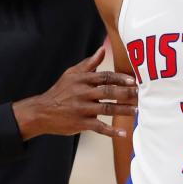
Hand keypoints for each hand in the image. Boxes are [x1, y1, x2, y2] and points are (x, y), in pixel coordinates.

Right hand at [12, 46, 137, 139]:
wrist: (42, 111)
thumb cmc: (60, 91)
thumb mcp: (71, 74)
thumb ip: (89, 64)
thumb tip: (102, 50)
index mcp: (82, 80)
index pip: (105, 77)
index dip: (120, 78)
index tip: (133, 80)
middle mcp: (83, 93)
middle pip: (109, 92)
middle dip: (126, 93)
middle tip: (140, 94)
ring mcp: (82, 108)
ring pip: (107, 108)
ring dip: (124, 110)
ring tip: (136, 111)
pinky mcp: (81, 123)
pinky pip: (99, 127)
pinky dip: (111, 131)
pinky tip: (123, 133)